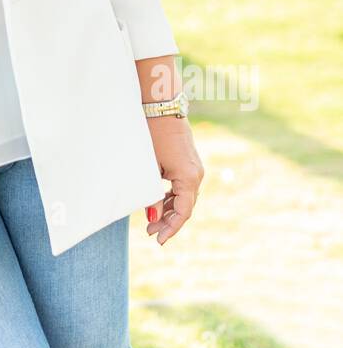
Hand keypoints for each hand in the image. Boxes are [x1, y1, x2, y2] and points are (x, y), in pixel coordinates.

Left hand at [145, 117, 204, 244]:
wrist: (161, 107)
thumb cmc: (152, 136)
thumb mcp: (150, 168)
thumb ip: (152, 195)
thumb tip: (152, 217)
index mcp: (189, 178)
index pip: (183, 213)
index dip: (171, 229)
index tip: (158, 240)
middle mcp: (197, 175)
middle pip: (185, 207)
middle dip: (168, 221)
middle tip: (150, 232)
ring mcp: (195, 169)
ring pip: (185, 198)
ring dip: (169, 210)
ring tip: (150, 221)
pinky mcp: (189, 163)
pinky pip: (183, 187)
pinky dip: (172, 197)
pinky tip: (158, 203)